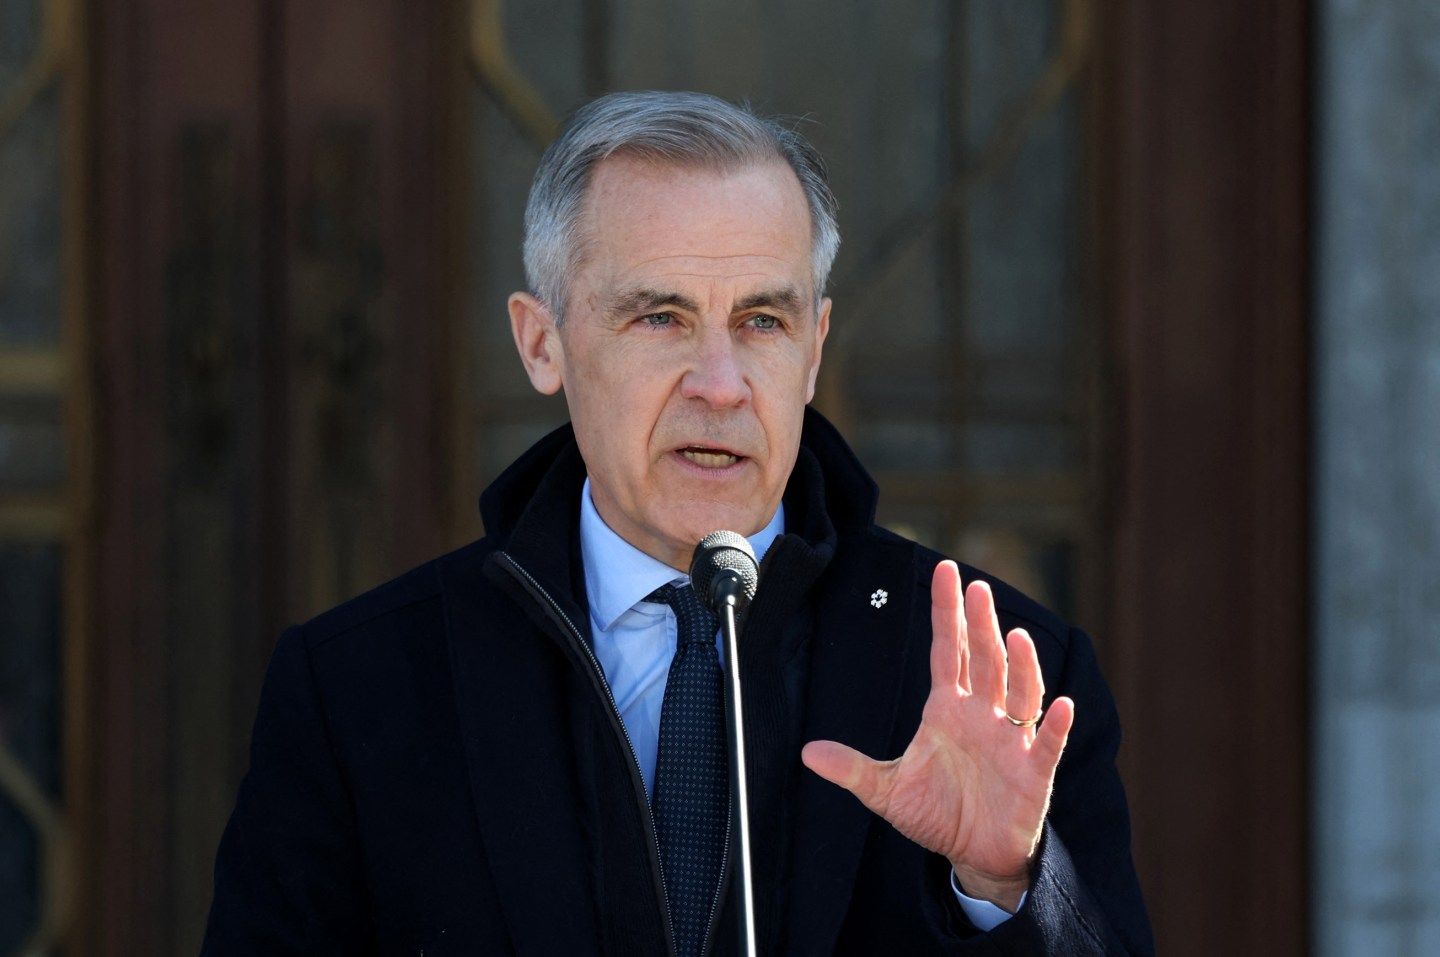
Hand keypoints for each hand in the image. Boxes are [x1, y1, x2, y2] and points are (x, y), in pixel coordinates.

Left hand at [801, 560, 1074, 911]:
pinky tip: (1062, 706)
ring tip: (1015, 637)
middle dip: (981, 625)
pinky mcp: (1033, 772)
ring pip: (1019, 693)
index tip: (945, 570)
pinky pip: (1046, 744)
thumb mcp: (887, 790)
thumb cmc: (936, 813)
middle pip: (984, 661)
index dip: (946, 613)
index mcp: (948, 709)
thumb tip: (807, 753)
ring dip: (1020, 667)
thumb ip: (852, 769)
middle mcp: (982, 715)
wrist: (974, 853)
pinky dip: (1055, 726)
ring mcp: (1011, 740)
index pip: (948, 651)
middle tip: (977, 587)